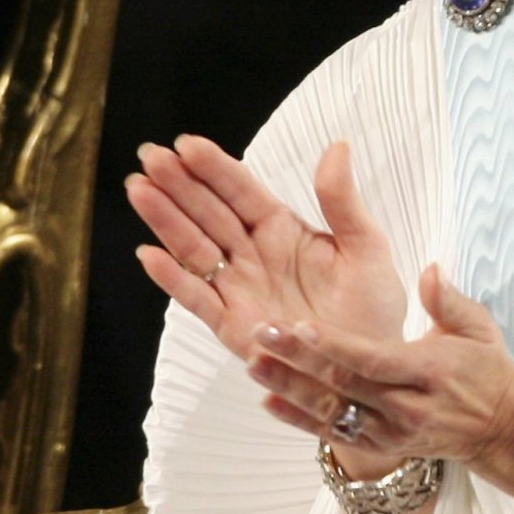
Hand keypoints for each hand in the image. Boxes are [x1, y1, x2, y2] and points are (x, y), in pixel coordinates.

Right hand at [127, 136, 406, 379]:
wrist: (373, 369)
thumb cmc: (372, 308)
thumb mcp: (367, 248)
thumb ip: (343, 201)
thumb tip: (337, 146)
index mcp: (282, 230)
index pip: (240, 191)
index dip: (214, 168)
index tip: (187, 144)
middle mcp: (253, 255)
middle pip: (208, 213)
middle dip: (178, 185)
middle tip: (150, 156)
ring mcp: (238, 289)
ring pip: (194, 249)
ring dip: (165, 220)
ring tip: (140, 190)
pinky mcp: (232, 326)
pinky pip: (198, 299)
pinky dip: (173, 279)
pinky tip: (150, 255)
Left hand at [242, 265, 513, 476]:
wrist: (501, 429)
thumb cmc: (485, 371)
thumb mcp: (480, 329)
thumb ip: (449, 300)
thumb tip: (430, 270)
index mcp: (432, 371)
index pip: (374, 359)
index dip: (334, 344)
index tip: (299, 325)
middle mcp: (408, 407)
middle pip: (344, 384)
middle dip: (298, 360)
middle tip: (261, 334)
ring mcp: (392, 432)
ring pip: (332, 412)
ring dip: (288, 390)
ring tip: (254, 364)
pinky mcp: (381, 447)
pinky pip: (333, 434)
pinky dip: (298, 420)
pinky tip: (268, 401)